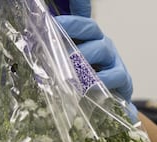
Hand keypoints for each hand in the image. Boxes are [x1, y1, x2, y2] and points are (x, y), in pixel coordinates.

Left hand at [55, 1, 136, 120]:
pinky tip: (90, 87)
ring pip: (102, 49)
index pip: (81, 23)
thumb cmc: (84, 85)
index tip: (53, 22)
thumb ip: (56, 56)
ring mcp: (114, 60)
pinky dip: (103, 80)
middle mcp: (102, 44)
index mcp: (89, 38)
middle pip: (92, 30)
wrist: (106, 105)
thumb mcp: (69, 69)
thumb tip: (32, 47)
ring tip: (70, 68)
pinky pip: (116, 75)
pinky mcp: (123, 79)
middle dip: (73, 35)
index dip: (70, 20)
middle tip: (57, 48)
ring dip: (85, 58)